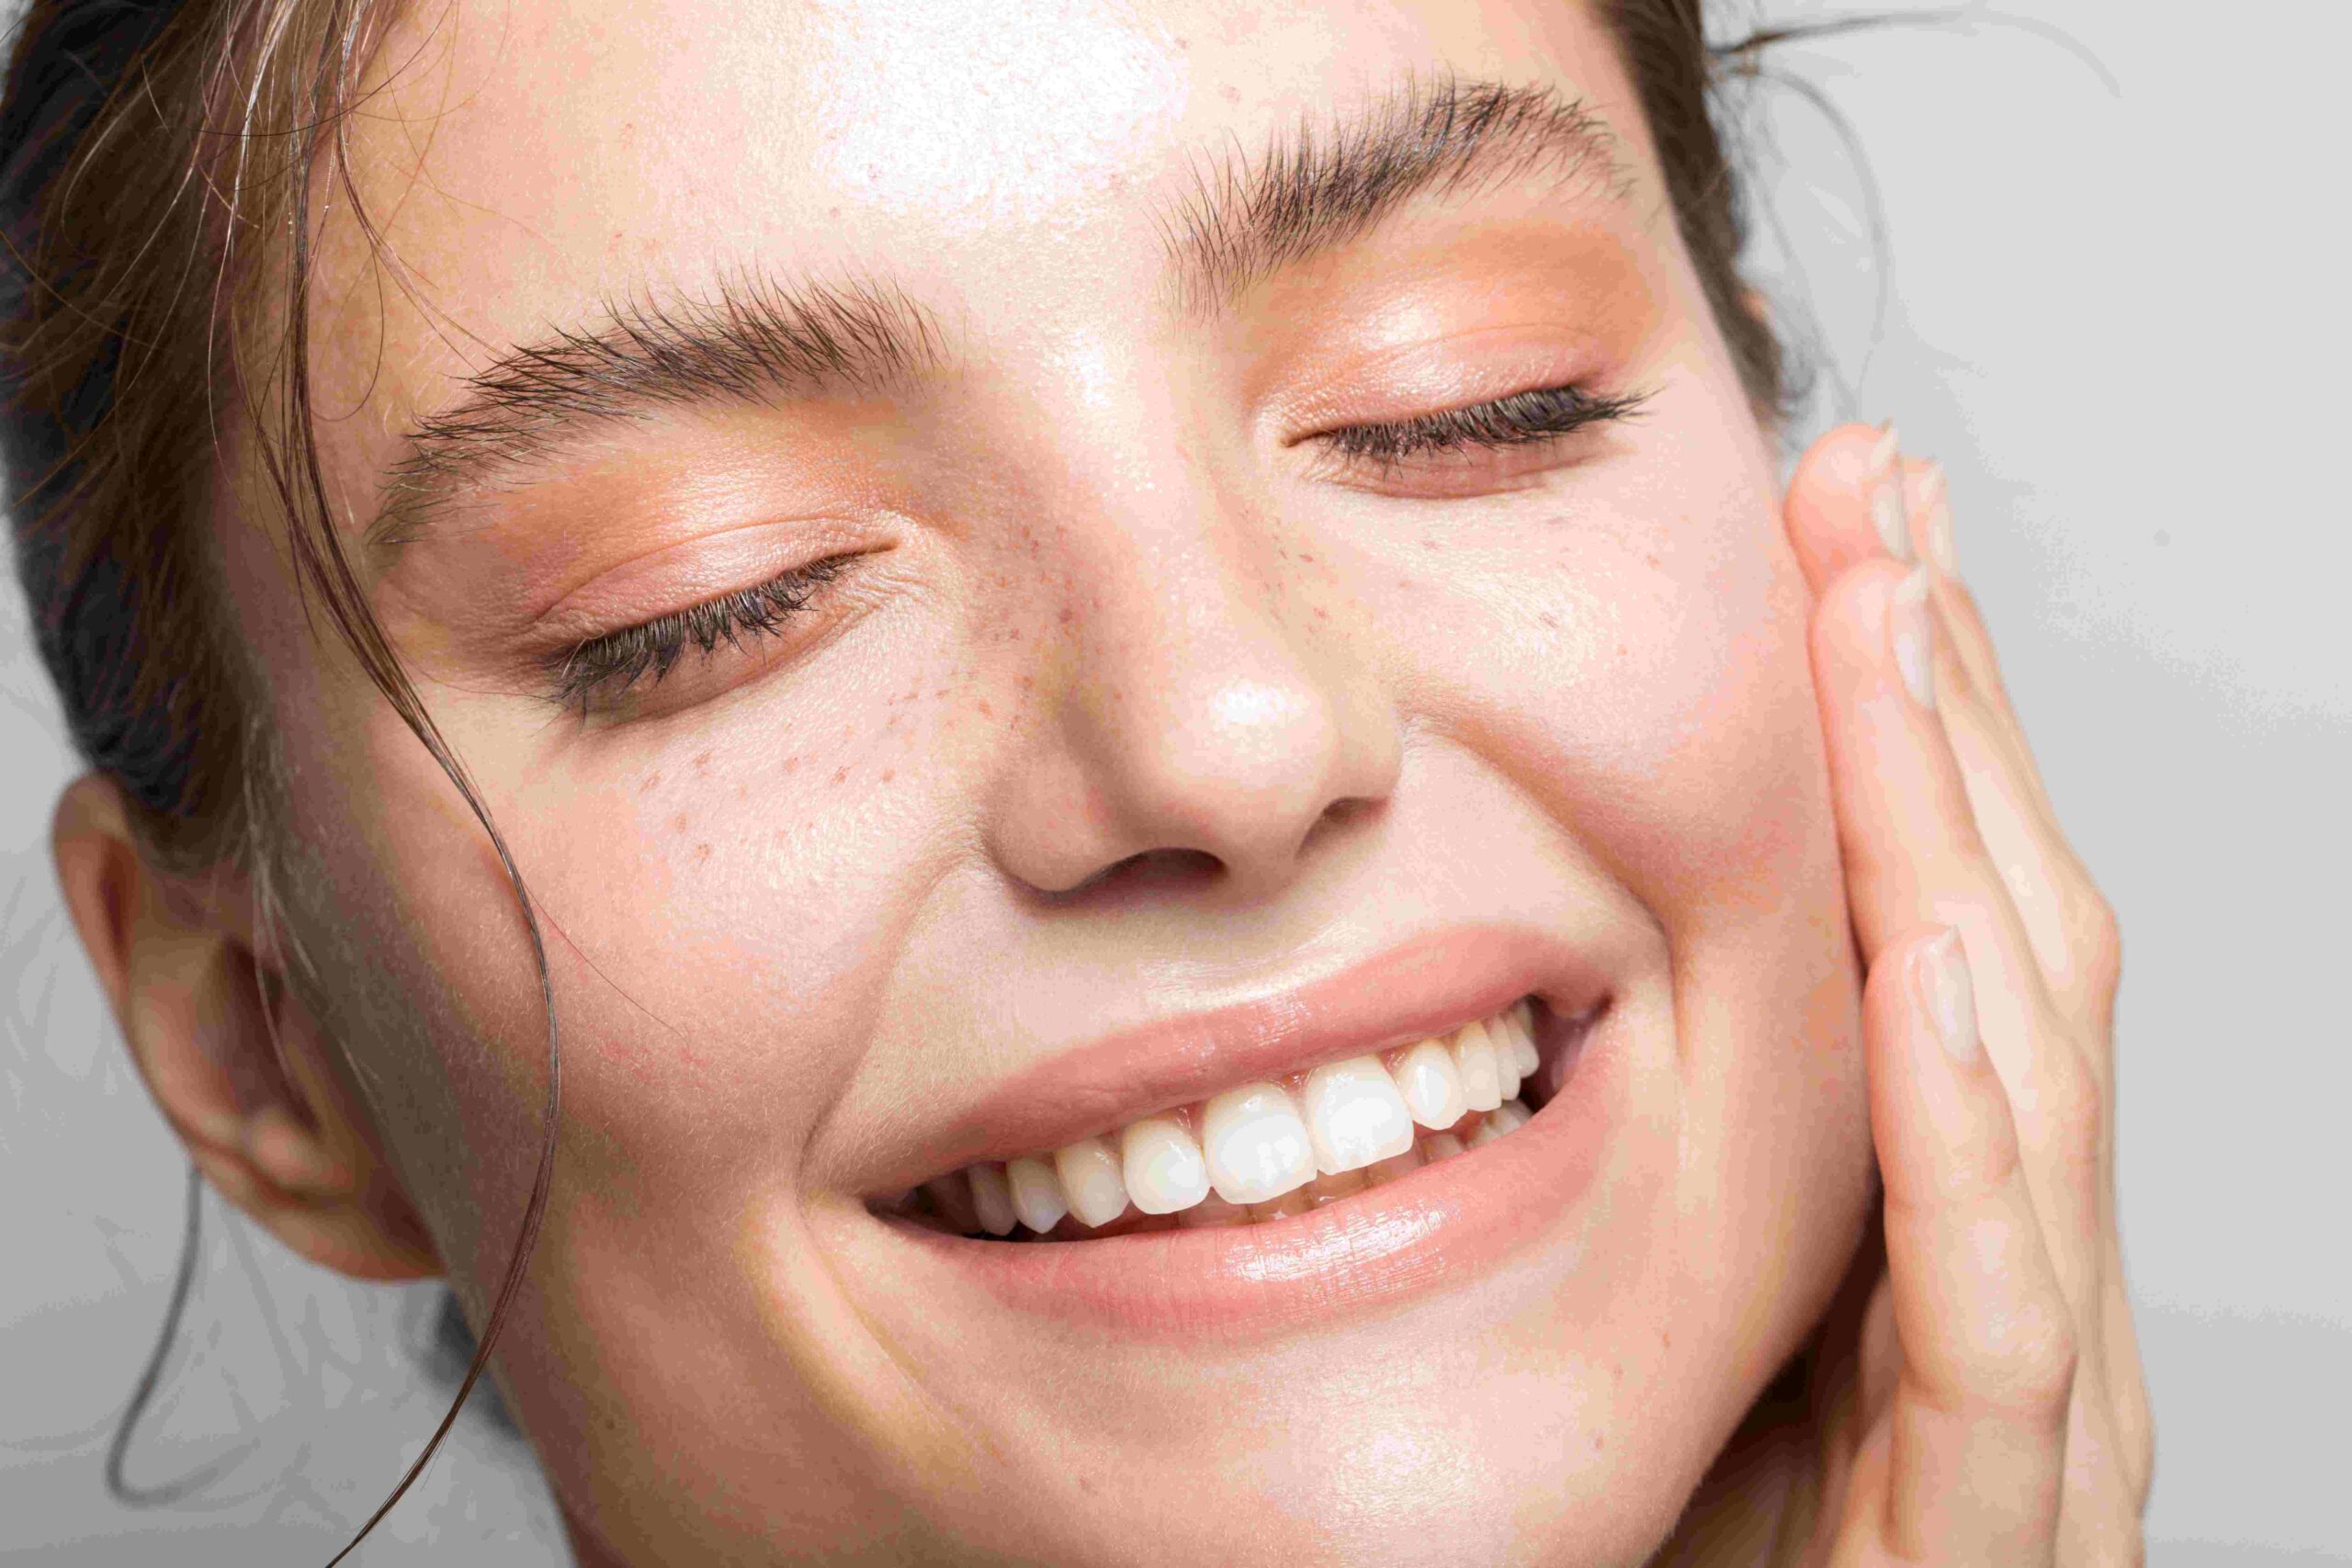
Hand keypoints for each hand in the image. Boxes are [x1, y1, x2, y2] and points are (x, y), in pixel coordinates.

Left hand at [1661, 425, 2153, 1563]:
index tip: (1848, 532)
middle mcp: (1996, 1293)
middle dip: (1945, 722)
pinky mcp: (1980, 1539)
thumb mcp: (1653, 1307)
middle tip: (1879, 505)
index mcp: (1917, 1226)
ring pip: (2027, 1095)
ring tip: (1898, 636)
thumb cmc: (1642, 1557)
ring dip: (1957, 843)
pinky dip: (1971, 1140)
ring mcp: (2015, 1414)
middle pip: (2009, 960)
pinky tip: (1933, 964)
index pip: (1934, 933)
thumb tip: (1557, 935)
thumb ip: (1666, 1147)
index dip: (1906, 729)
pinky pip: (1991, 1331)